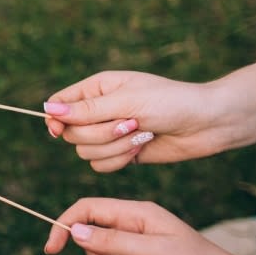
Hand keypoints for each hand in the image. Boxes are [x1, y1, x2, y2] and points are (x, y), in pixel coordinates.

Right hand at [43, 70, 229, 171]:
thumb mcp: (127, 102)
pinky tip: (141, 148)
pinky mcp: (120, 153)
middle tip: (130, 123)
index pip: (58, 104)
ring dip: (114, 147)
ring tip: (141, 134)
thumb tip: (48, 111)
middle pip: (71, 133)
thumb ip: (86, 110)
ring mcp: (108, 133)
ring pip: (85, 151)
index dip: (55, 119)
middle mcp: (98, 110)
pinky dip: (120, 160)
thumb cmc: (171, 102)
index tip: (60, 131)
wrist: (207, 123)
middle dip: (100, 133)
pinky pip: (100, 165)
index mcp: (97, 88)